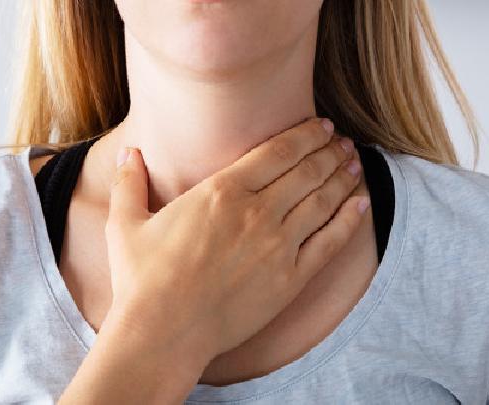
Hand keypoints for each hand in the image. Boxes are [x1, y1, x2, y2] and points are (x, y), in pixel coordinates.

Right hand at [103, 116, 366, 371]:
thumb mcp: (126, 223)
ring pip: (322, 200)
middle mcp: (256, 212)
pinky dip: (350, 219)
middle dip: (329, 151)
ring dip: (342, 177)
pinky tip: (362, 203)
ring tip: (354, 163)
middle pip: (306, 171)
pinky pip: (330, 242)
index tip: (321, 126)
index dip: (305, 134)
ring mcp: (278, 245)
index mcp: (221, 191)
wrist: (163, 333)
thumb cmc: (142, 279)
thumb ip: (130, 182)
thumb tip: (128, 152)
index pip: (277, 151)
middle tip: (342, 141)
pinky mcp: (290, 279)